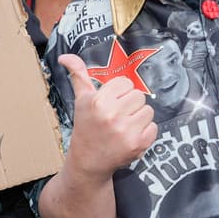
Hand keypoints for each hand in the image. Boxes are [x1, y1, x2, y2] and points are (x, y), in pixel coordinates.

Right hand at [59, 53, 156, 182]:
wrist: (88, 161)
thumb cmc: (86, 127)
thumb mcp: (81, 100)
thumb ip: (78, 75)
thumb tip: (65, 56)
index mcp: (98, 102)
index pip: (126, 83)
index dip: (120, 92)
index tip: (111, 103)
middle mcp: (112, 115)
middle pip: (138, 95)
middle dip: (130, 104)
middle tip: (118, 116)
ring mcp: (126, 131)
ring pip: (148, 110)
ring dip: (139, 117)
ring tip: (125, 126)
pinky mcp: (138, 144)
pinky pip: (153, 127)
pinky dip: (145, 132)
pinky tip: (130, 136)